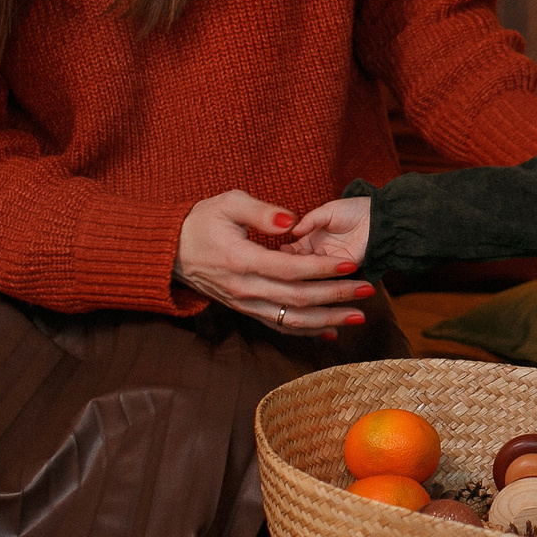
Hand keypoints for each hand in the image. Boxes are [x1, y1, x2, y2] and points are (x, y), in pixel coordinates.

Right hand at [175, 190, 375, 335]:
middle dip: (335, 296)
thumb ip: (261, 211)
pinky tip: (330, 333)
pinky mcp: (245, 310)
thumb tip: (293, 220)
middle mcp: (244, 288)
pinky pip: (279, 326)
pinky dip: (306, 332)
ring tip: (358, 317)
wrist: (169, 251)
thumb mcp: (228, 203)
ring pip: (291, 320)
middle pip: (297, 299)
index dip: (322, 268)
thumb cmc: (201, 222)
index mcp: (241, 260)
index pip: (290, 269)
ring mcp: (244, 304)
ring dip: (327, 320)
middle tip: (367, 289)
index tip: (350, 264)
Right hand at [288, 194, 372, 268]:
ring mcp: (331, 261)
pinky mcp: (344, 267)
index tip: (282, 249)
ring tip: (309, 253)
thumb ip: (310, 220)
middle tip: (295, 253)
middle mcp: (318, 252)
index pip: (291, 251)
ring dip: (307, 264)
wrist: (377, 216)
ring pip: (312, 271)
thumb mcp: (328, 211)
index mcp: (311, 238)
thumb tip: (292, 230)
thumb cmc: (353, 210)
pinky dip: (323, 266)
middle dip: (294, 261)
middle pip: (299, 264)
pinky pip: (330, 273)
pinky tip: (321, 255)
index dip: (286, 252)